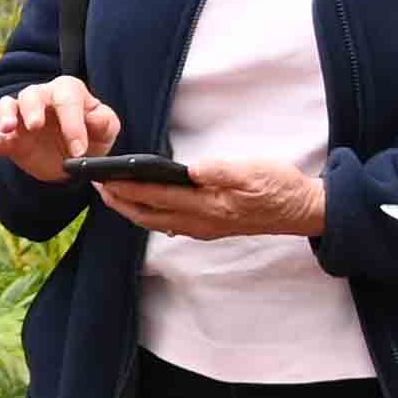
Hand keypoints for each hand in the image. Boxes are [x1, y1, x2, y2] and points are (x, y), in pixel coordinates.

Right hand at [0, 75, 122, 180]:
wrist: (75, 158)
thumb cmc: (92, 135)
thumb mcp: (106, 129)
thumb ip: (104, 120)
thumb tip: (94, 119)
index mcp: (67, 92)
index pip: (66, 98)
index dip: (72, 122)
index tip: (78, 150)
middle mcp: (42, 99)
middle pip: (32, 94)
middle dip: (32, 109)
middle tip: (36, 126)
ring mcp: (22, 118)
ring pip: (8, 106)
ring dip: (5, 116)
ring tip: (6, 129)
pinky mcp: (10, 140)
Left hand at [94, 155, 324, 241]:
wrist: (302, 211)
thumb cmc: (280, 187)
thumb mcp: (255, 172)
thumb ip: (222, 171)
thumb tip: (193, 169)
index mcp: (208, 205)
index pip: (157, 196)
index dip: (128, 187)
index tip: (104, 178)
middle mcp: (201, 222)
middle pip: (148, 215)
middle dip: (119, 201)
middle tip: (95, 185)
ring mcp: (204, 228)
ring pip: (156, 222)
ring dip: (131, 209)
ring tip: (111, 194)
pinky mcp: (210, 227)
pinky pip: (170, 225)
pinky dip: (150, 215)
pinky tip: (144, 206)